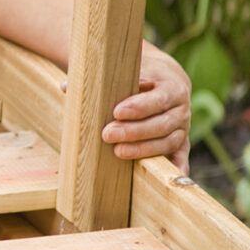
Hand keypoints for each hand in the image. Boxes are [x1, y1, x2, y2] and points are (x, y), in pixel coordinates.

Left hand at [101, 42, 191, 173]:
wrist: (164, 82)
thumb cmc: (138, 77)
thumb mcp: (126, 71)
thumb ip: (101, 78)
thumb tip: (66, 87)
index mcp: (171, 87)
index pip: (158, 99)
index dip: (139, 107)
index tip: (116, 112)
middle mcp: (181, 109)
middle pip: (161, 123)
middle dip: (134, 131)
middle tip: (107, 134)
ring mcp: (182, 128)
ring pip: (167, 141)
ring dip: (143, 149)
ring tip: (118, 151)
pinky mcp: (181, 144)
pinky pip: (180, 157)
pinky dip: (175, 168)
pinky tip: (164, 178)